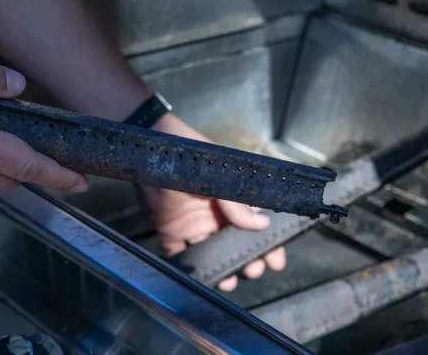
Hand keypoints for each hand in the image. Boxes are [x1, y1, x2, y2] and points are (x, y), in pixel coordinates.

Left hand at [139, 114, 286, 290]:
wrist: (151, 149)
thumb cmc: (188, 154)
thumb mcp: (219, 176)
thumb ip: (237, 202)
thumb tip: (261, 223)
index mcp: (231, 200)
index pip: (256, 225)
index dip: (268, 243)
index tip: (276, 258)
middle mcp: (215, 215)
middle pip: (236, 245)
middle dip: (249, 260)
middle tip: (254, 269)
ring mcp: (194, 225)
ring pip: (212, 254)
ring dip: (223, 268)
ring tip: (231, 278)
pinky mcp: (171, 231)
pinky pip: (182, 255)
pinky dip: (191, 268)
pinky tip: (202, 276)